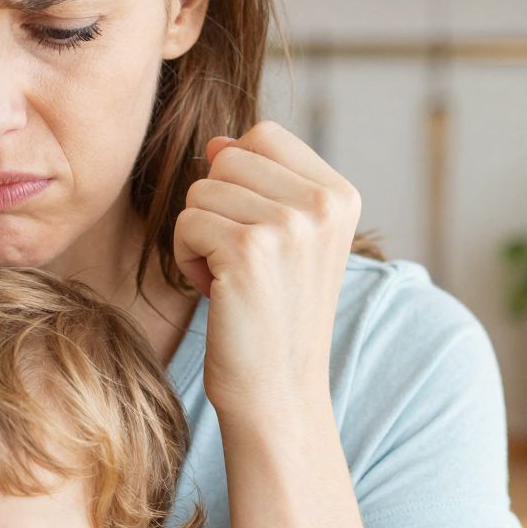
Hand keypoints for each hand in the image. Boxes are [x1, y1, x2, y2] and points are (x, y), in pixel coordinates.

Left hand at [172, 119, 360, 424]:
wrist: (278, 392)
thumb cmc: (274, 317)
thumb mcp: (287, 241)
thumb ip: (262, 184)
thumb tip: (218, 141)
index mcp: (340, 194)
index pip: (263, 135)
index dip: (239, 179)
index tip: (256, 234)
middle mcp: (322, 203)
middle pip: (227, 157)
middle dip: (216, 207)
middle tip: (242, 262)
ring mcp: (288, 225)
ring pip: (201, 190)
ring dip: (200, 236)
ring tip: (231, 279)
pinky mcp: (248, 251)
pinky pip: (186, 223)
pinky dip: (187, 259)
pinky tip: (217, 293)